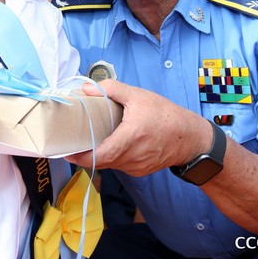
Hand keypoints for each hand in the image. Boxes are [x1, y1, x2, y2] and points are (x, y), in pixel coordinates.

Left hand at [65, 79, 210, 175]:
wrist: (191, 138)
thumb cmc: (166, 115)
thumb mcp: (139, 96)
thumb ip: (111, 89)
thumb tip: (86, 88)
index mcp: (130, 139)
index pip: (100, 155)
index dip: (81, 156)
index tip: (66, 151)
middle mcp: (132, 157)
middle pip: (101, 161)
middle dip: (84, 154)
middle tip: (72, 142)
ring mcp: (136, 167)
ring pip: (110, 164)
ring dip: (98, 155)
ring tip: (88, 141)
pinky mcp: (140, 170)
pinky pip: (120, 165)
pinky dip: (111, 157)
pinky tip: (109, 144)